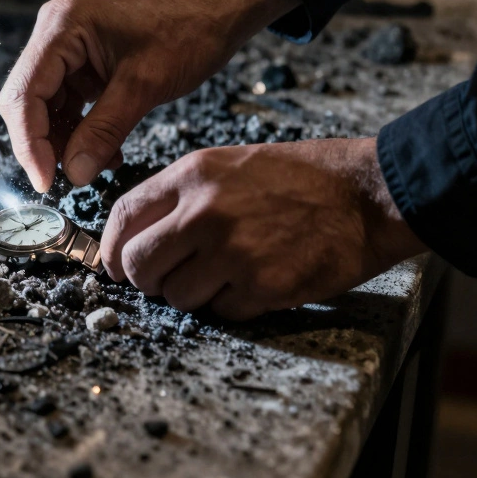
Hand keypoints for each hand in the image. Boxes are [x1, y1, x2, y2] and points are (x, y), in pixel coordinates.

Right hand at [0, 0, 298, 191]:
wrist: (217, 8)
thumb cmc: (188, 30)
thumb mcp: (144, 85)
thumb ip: (104, 131)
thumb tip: (73, 174)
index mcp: (62, 27)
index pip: (24, 94)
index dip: (29, 142)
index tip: (45, 182)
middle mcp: (55, 34)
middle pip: (27, 101)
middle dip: (46, 143)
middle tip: (70, 178)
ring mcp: (68, 48)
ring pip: (47, 108)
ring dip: (67, 141)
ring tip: (100, 163)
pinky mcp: (84, 63)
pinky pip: (69, 105)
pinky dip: (83, 132)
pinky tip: (108, 151)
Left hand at [100, 138, 427, 319]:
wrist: (367, 193)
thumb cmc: (299, 179)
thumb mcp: (227, 165)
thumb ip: (179, 197)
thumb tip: (134, 237)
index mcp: (192, 175)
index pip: (123, 216)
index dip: (109, 249)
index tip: (112, 265)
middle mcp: (204, 212)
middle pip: (137, 264)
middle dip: (145, 280)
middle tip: (165, 280)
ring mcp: (232, 251)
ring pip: (175, 295)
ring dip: (192, 295)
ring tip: (224, 274)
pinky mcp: (262, 286)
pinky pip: (221, 312)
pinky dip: (233, 305)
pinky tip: (256, 281)